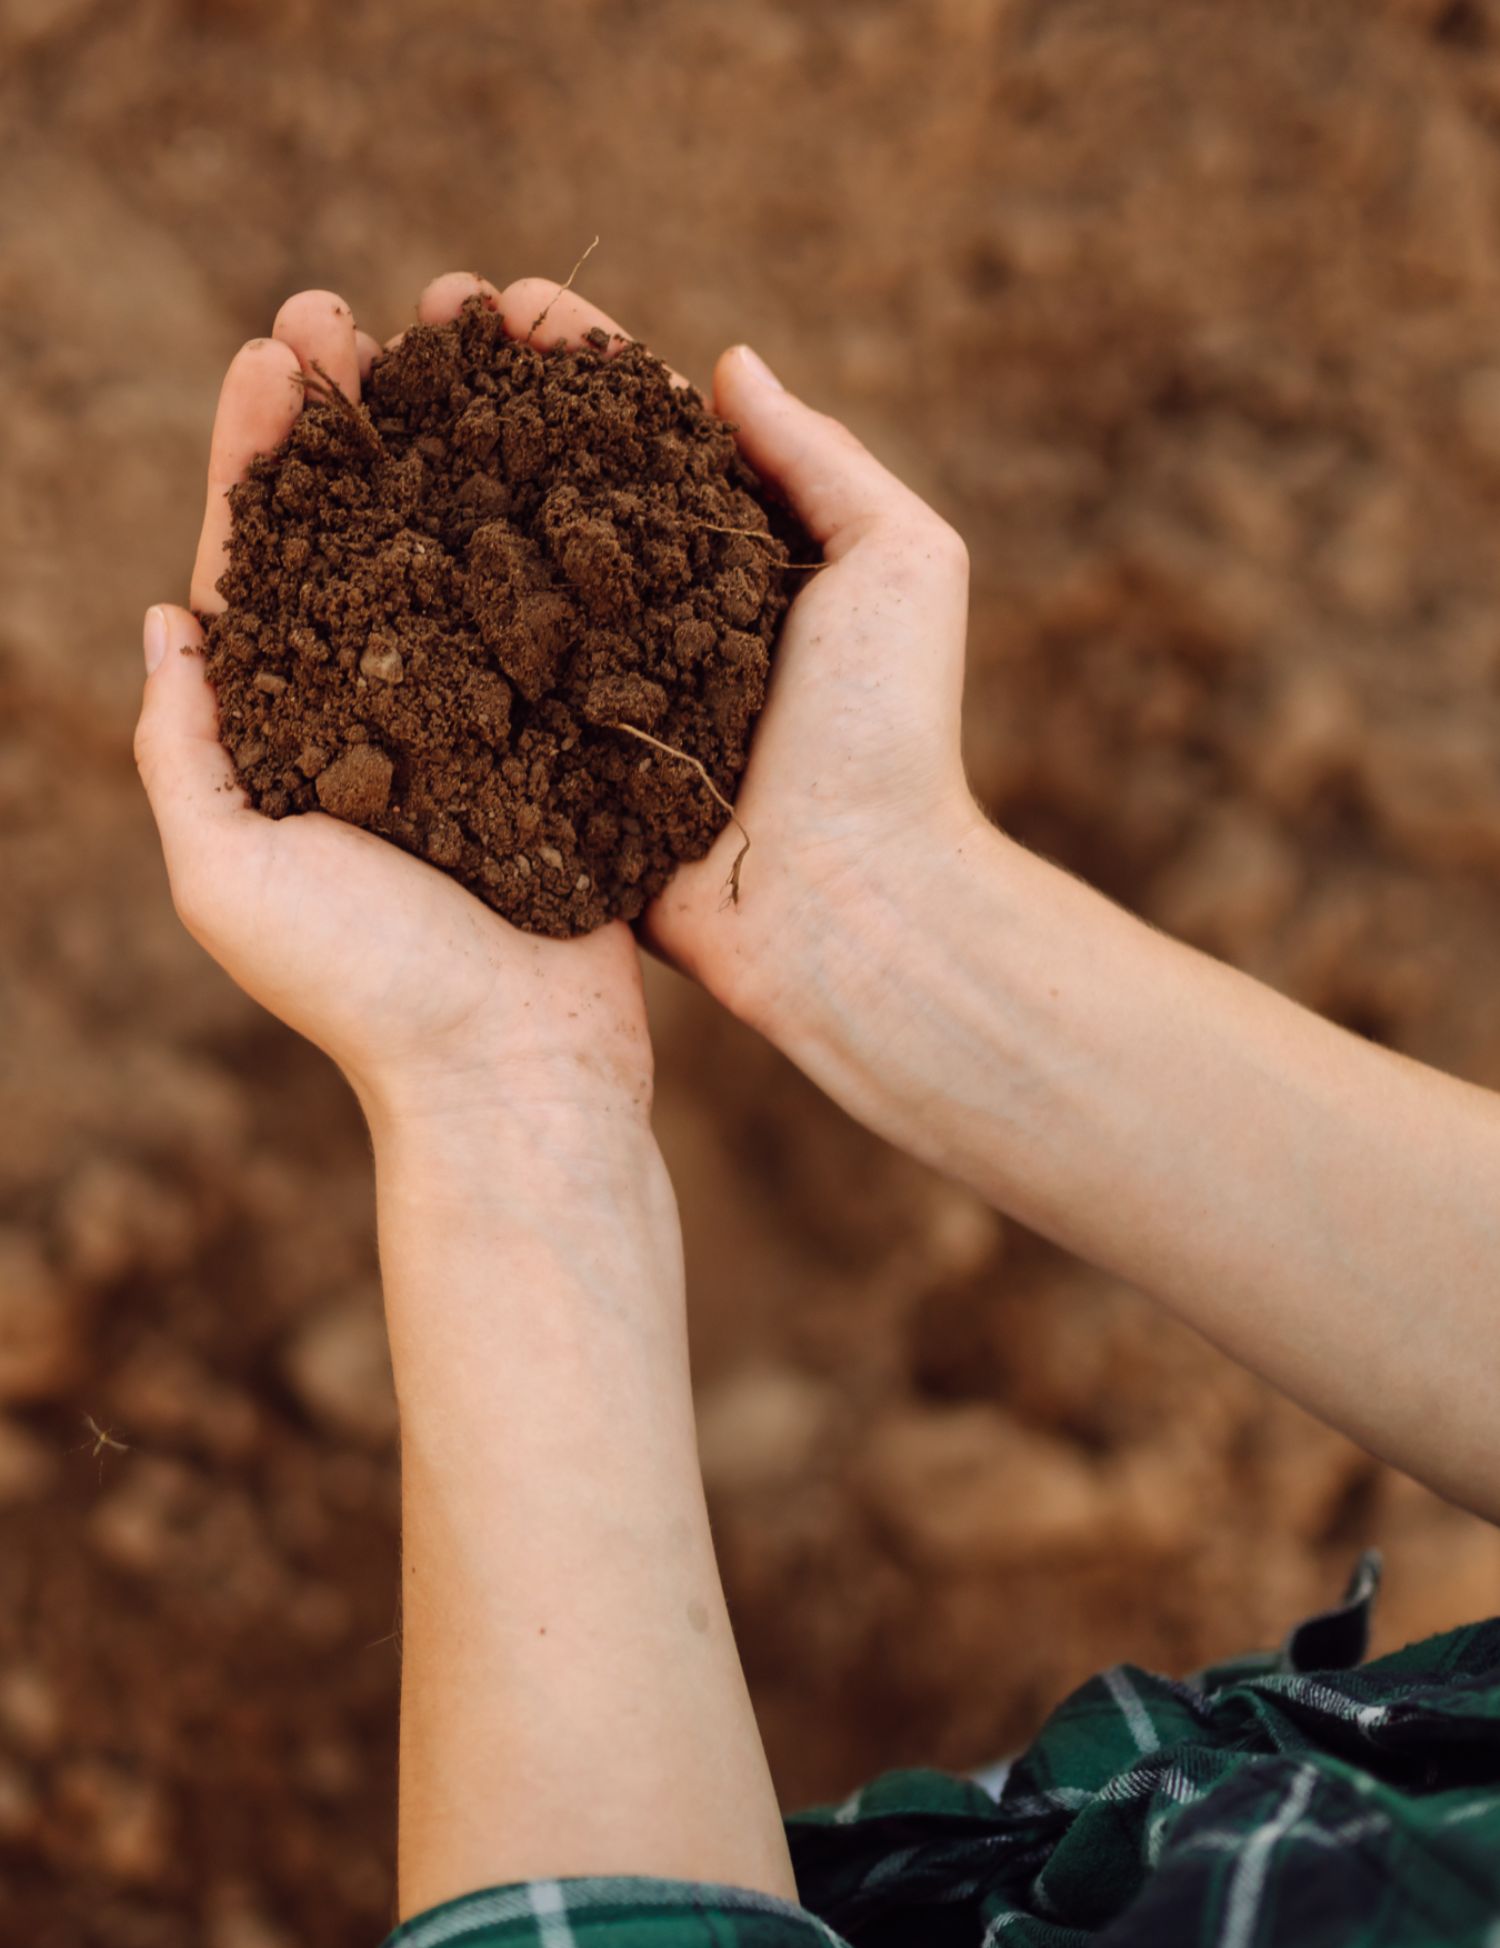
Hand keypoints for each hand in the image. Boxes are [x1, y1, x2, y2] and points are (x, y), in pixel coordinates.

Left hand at [136, 288, 651, 1133]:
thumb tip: (165, 619)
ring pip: (463, 552)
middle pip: (361, 535)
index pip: (263, 568)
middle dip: (350, 422)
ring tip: (456, 337)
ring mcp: (485, 714)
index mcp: (292, 730)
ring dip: (452, 444)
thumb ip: (184, 750)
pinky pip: (557, 611)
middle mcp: (386, 707)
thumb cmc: (368, 990)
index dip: (261, 460)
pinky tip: (559, 442)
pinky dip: (552, 524)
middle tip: (348, 311)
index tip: (272, 358)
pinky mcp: (569, 732)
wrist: (520, 1072)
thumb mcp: (229, 876)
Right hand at [406, 272, 978, 1049]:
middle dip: (475, 407)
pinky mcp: (554, 767)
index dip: (569, 363)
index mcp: (729, 560)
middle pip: (550, 486)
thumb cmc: (887, 733)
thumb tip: (728, 363)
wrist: (848, 903)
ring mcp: (596, 690)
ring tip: (350, 408)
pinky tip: (348, 548)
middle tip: (397, 333)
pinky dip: (418, 618)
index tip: (498, 299)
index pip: (636, 433)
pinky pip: (476, 683)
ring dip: (426, 490)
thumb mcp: (897, 566)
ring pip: (498, 573)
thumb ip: (820, 458)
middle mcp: (651, 617)